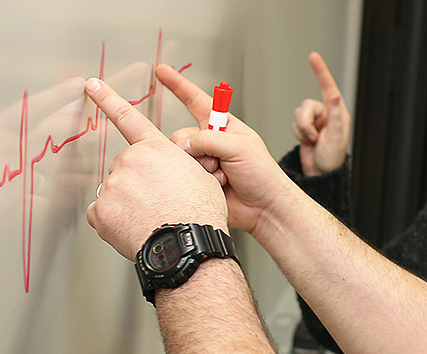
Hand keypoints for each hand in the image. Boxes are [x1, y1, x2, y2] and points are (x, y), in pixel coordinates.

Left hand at [84, 77, 227, 260]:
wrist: (188, 245)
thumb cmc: (200, 215)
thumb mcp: (202, 177)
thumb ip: (179, 165)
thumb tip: (173, 170)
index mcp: (156, 150)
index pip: (128, 118)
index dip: (108, 99)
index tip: (93, 85)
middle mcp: (131, 162)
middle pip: (126, 167)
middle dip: (137, 182)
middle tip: (157, 202)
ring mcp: (113, 186)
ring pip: (115, 192)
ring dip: (128, 203)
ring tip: (151, 219)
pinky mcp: (101, 211)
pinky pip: (102, 214)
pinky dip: (114, 222)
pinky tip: (134, 228)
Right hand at [156, 65, 295, 237]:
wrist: (265, 208)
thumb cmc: (263, 175)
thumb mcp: (240, 147)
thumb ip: (208, 140)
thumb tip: (182, 147)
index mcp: (223, 127)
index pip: (196, 100)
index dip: (178, 86)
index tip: (161, 72)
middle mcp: (211, 142)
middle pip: (182, 136)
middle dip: (197, 149)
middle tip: (219, 161)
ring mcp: (204, 163)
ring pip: (181, 158)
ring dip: (201, 168)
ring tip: (222, 176)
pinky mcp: (198, 182)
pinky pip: (183, 176)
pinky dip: (199, 181)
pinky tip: (217, 187)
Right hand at [291, 52, 350, 176]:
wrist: (321, 174)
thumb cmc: (332, 158)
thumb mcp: (336, 137)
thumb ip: (334, 115)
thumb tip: (334, 94)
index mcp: (337, 112)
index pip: (328, 87)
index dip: (320, 71)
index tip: (313, 56)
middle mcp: (326, 114)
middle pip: (306, 105)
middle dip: (306, 122)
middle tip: (314, 137)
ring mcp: (315, 121)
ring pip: (298, 114)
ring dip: (302, 130)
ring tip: (312, 142)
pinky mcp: (305, 128)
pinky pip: (294, 124)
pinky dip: (298, 134)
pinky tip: (307, 143)